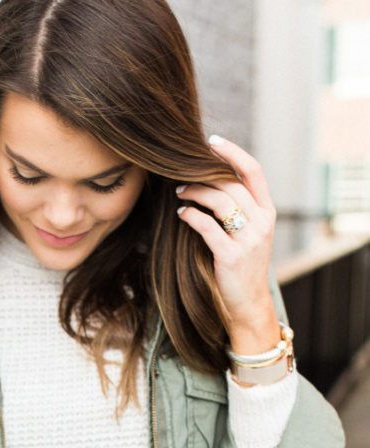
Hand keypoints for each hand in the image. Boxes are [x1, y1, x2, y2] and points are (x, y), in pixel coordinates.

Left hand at [175, 136, 279, 355]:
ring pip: (219, 201)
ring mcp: (249, 240)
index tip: (212, 141)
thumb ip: (239, 210)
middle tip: (182, 178)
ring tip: (180, 194)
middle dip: (204, 176)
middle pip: (232, 184)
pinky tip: (182, 214)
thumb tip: (210, 180)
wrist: (249, 304)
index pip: (254, 171)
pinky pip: (207, 226)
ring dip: (195, 193)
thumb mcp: (249, 235)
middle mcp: (262, 222)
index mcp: (268, 212)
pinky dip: (191, 216)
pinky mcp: (231, 256)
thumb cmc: (243, 267)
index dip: (233, 153)